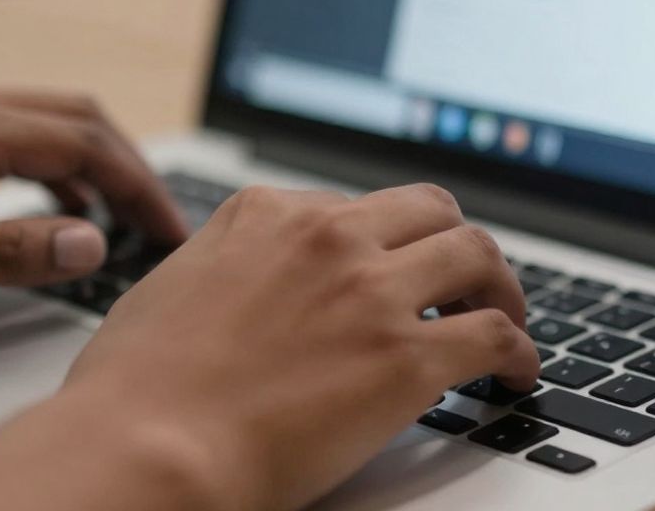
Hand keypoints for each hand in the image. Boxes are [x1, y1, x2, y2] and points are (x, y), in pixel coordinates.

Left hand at [0, 80, 185, 321]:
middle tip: (159, 222)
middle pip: (74, 116)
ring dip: (91, 163)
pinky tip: (54, 208)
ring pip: (45, 118)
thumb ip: (10, 251)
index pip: (80, 143)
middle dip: (127, 166)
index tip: (168, 228)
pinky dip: (50, 165)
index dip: (137, 186)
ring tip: (118, 220)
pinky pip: (10, 131)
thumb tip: (92, 241)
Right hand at [0, 184, 539, 510]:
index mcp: (265, 216)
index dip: (381, 242)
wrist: (145, 447)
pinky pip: (494, 334)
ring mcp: (371, 291)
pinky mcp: (406, 356)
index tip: (391, 268)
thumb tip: (234, 282)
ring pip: (475, 254)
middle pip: (428, 210)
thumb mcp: (167, 290)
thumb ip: (219, 269)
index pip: (352, 207)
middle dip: (451, 242)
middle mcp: (326, 236)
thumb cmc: (135, 390)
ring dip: (499, 286)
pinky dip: (519, 351)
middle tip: (463, 280)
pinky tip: (516, 373)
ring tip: (506, 317)